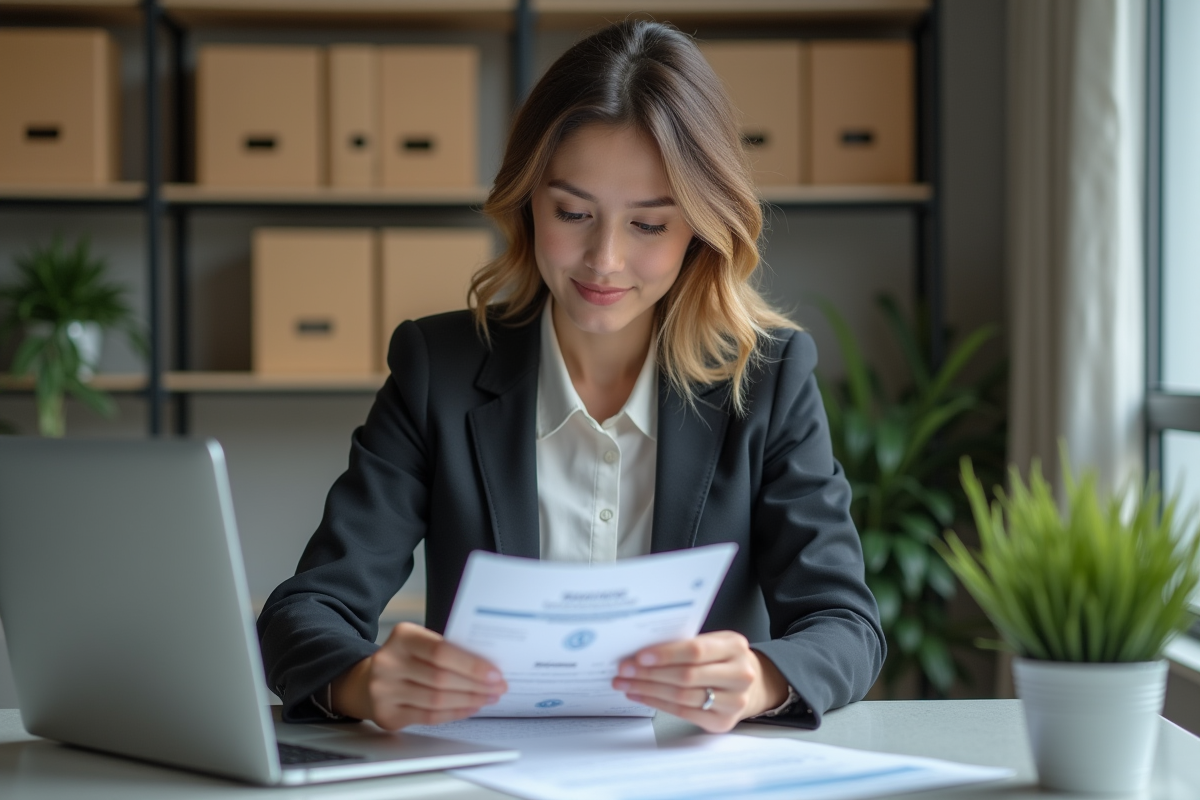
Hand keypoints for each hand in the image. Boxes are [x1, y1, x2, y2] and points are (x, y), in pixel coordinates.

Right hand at [330, 622, 505, 729]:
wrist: (366, 680)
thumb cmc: (404, 659)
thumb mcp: (419, 643)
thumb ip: (446, 650)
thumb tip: (487, 665)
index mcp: (402, 637)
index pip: (441, 651)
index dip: (471, 664)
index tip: (494, 672)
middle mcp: (388, 663)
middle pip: (441, 678)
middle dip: (476, 685)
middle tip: (498, 686)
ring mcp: (384, 691)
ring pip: (437, 700)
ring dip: (469, 700)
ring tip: (488, 697)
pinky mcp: (387, 715)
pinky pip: (429, 717)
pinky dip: (455, 713)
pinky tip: (470, 707)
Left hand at [611, 631, 789, 732]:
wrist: (752, 684)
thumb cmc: (724, 659)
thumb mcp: (715, 642)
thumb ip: (687, 643)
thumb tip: (643, 650)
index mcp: (735, 647)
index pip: (695, 651)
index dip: (666, 654)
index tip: (639, 656)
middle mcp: (739, 675)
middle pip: (686, 676)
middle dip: (649, 673)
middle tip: (624, 670)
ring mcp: (733, 701)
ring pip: (682, 696)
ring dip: (648, 690)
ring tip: (626, 683)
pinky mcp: (723, 722)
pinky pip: (683, 712)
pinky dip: (657, 703)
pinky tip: (641, 695)